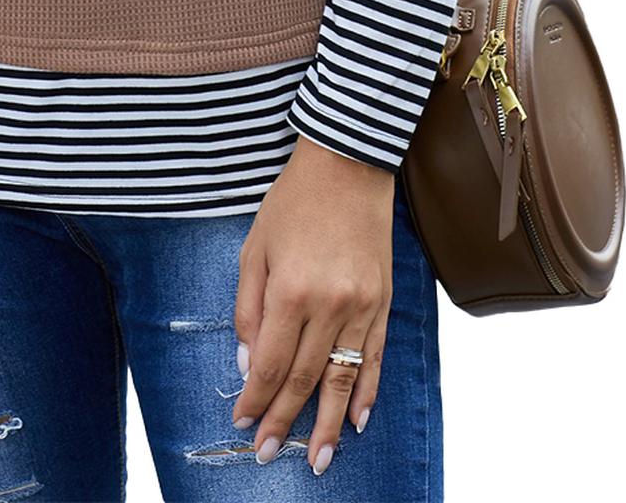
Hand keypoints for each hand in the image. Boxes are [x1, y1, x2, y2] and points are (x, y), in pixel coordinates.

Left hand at [232, 135, 394, 473]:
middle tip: (269, 454)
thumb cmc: (292, 204)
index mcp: (289, 291)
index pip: (270, 364)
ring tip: (318, 459)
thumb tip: (248, 363)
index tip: (243, 422)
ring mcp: (360, 306)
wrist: (346, 167)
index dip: (256, 399)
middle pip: (304, 378)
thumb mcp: (254, 248)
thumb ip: (248, 309)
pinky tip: (357, 419)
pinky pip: (374, 357)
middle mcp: (328, 305)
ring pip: (342, 378)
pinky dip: (366, 392)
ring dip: (328, 423)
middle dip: (284, 421)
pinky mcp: (382, 302)